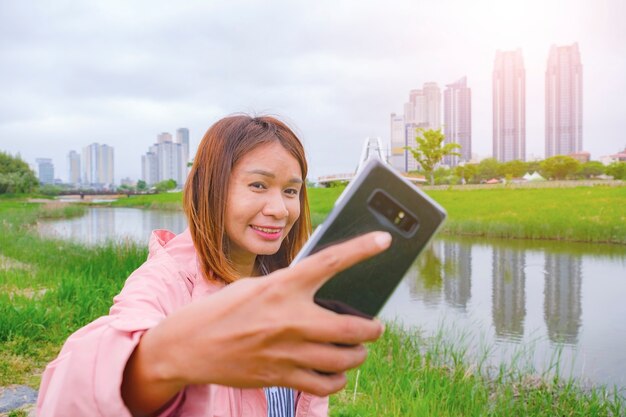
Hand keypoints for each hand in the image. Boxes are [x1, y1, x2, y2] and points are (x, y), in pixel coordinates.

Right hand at [122, 231, 390, 414]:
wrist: (189, 346)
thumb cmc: (222, 311)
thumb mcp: (255, 286)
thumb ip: (289, 289)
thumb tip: (320, 297)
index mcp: (282, 287)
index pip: (330, 262)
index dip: (361, 250)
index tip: (383, 241)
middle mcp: (290, 318)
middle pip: (353, 326)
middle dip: (373, 328)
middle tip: (375, 326)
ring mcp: (288, 351)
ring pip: (345, 359)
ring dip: (358, 355)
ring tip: (358, 350)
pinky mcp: (281, 376)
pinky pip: (325, 385)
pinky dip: (338, 380)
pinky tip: (336, 372)